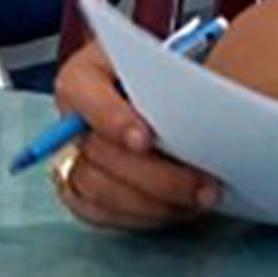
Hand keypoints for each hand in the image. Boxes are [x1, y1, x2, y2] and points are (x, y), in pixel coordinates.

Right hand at [44, 38, 222, 235]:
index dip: (110, 118)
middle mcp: (73, 118)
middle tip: (203, 184)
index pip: (81, 92)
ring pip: (97, 188)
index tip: (144, 139)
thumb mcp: (179, 60)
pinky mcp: (82, 191)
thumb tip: (202, 98)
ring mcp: (76, 157)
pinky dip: (141, 216)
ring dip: (152, 202)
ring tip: (202, 199)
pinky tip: (178, 209)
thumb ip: (183, 74)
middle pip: (97, 151)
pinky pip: (98, 212)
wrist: (173, 98)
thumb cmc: (172, 74)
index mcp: (86, 75)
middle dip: (154, 175)